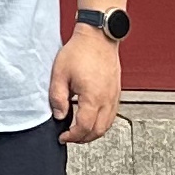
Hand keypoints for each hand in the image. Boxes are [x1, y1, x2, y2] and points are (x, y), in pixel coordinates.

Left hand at [52, 18, 126, 143]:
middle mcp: (107, 99)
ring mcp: (114, 96)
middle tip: (70, 137)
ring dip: (93, 132)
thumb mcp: (60, 74)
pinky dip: (101, 122)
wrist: (98, 37)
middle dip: (83, 138)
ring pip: (108, 125)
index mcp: (93, 97)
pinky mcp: (116, 92)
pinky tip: (91, 118)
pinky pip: (111, 115)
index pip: (84, 127)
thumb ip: (58, 98)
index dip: (72, 136)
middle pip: (99, 131)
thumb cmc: (80, 51)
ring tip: (79, 130)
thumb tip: (59, 116)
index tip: (63, 137)